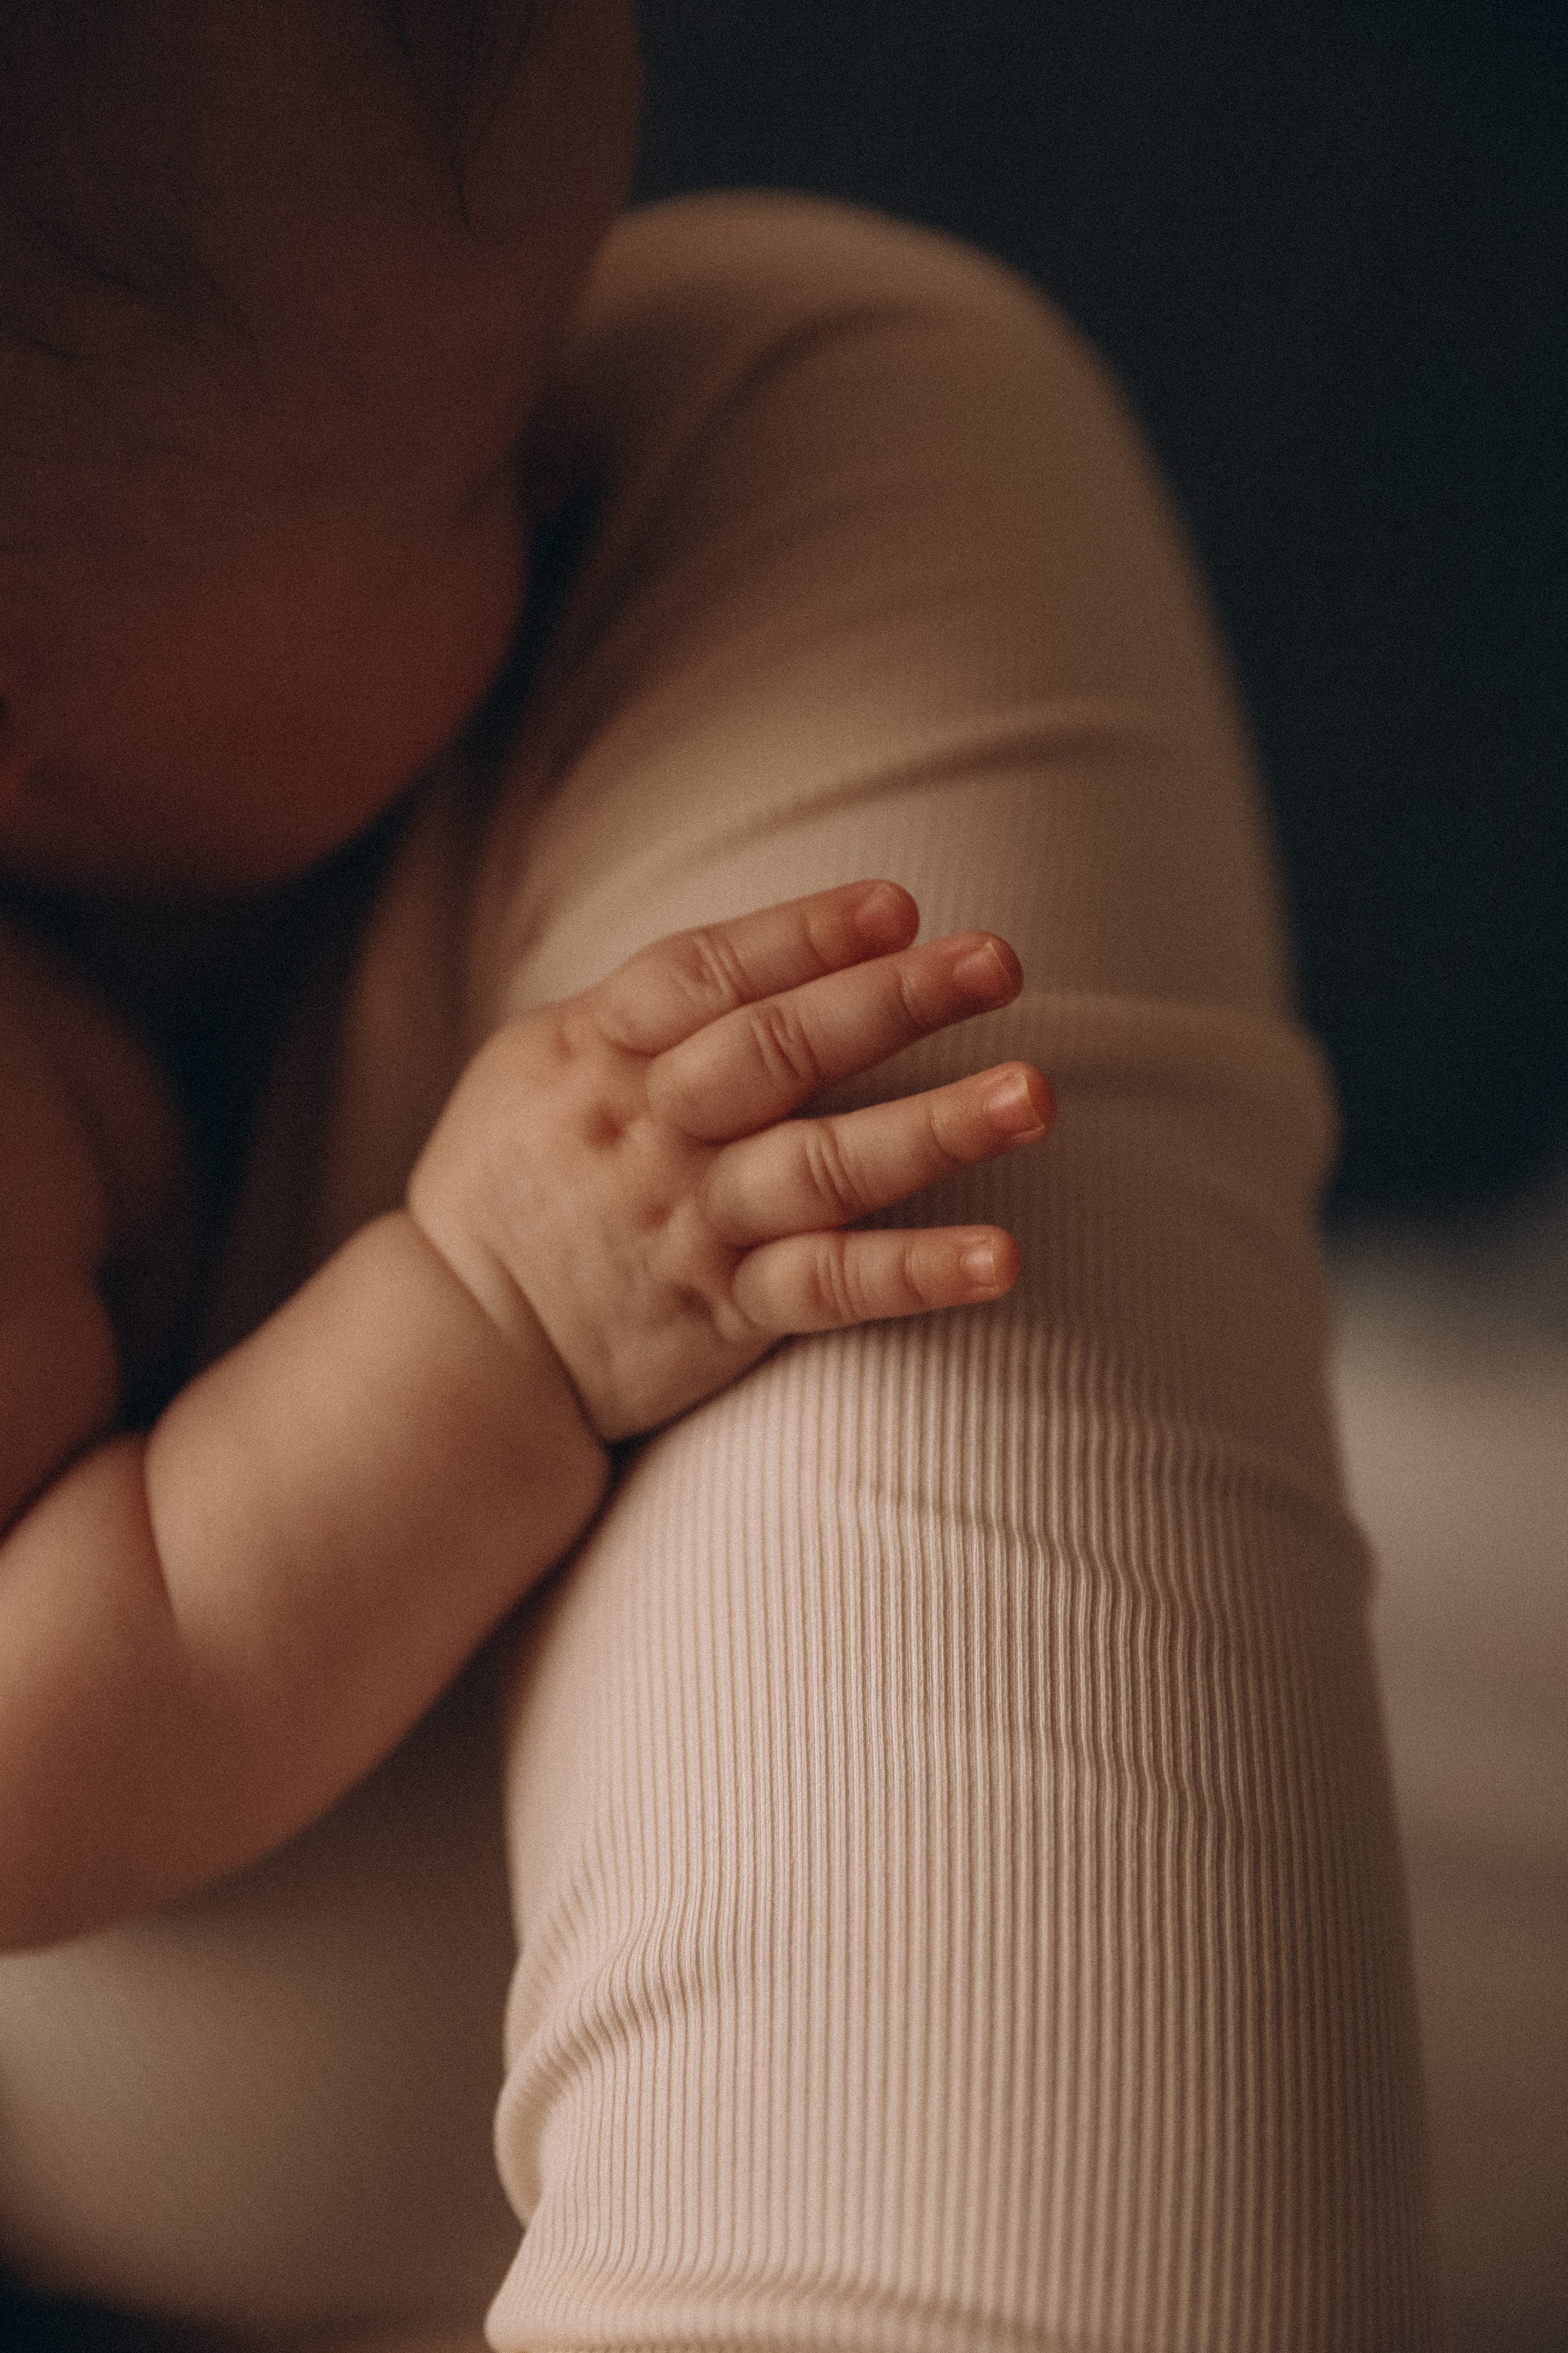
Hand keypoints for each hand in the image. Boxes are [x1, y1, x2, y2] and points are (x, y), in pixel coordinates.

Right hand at [407, 880, 1053, 1441]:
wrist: (461, 1348)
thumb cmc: (518, 1180)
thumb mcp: (541, 1065)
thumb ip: (646, 1009)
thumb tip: (777, 946)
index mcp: (598, 1051)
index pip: (705, 974)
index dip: (801, 935)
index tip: (897, 905)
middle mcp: (652, 1132)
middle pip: (777, 1052)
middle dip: (890, 1000)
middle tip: (998, 960)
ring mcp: (693, 1223)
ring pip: (821, 1167)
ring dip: (931, 1128)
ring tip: (1031, 1094)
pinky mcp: (728, 1312)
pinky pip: (830, 1290)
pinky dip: (916, 1273)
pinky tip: (1001, 1258)